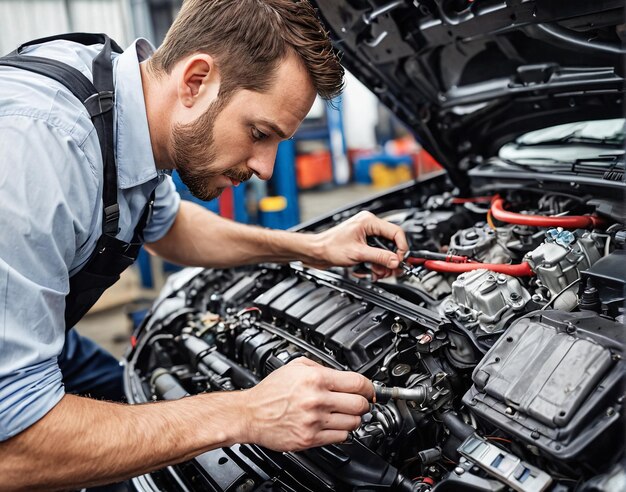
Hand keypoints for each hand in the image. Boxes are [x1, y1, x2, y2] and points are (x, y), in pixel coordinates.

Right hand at [237, 358, 372, 450]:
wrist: (250, 414)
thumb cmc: (270, 391)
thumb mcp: (295, 366)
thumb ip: (320, 367)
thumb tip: (342, 374)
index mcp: (315, 379)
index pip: (357, 383)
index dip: (369, 387)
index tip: (370, 390)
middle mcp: (316, 400)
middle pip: (360, 404)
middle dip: (364, 403)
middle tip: (361, 402)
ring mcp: (314, 421)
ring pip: (353, 423)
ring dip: (355, 418)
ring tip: (346, 413)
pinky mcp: (310, 439)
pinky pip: (340, 437)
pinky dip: (343, 431)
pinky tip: (335, 424)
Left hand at [308, 211, 408, 277]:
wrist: (316, 252)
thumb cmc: (330, 247)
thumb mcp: (358, 253)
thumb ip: (379, 257)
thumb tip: (395, 261)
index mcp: (369, 221)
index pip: (396, 232)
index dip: (401, 248)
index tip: (400, 260)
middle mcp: (369, 225)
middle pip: (391, 243)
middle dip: (390, 260)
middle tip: (388, 271)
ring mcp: (366, 234)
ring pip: (385, 250)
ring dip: (383, 264)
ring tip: (377, 272)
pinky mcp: (363, 243)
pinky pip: (377, 253)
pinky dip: (376, 264)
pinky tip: (371, 270)